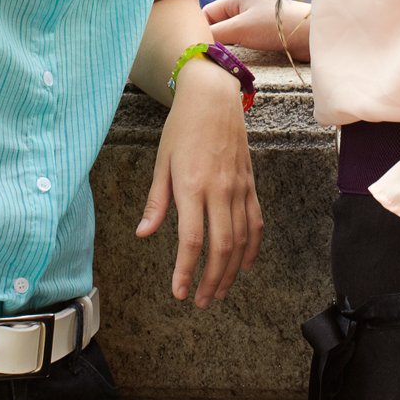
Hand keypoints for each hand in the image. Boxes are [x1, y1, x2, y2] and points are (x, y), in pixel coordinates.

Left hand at [136, 60, 263, 306]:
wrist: (214, 98)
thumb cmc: (182, 128)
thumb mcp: (161, 162)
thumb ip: (156, 202)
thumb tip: (144, 234)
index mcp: (192, 186)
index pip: (192, 240)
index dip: (186, 271)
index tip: (179, 292)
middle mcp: (219, 191)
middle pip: (221, 247)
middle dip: (211, 280)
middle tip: (201, 301)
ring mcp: (239, 188)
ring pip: (241, 240)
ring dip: (231, 271)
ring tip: (219, 292)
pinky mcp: (250, 185)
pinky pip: (256, 223)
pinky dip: (252, 248)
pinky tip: (244, 266)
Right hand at [202, 0, 311, 59]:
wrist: (311, 35)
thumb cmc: (275, 27)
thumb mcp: (240, 28)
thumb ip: (216, 34)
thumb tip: (196, 43)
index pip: (207, 12)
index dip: (199, 28)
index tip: (194, 47)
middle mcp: (246, 8)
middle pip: (218, 24)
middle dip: (211, 39)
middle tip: (204, 57)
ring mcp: (256, 22)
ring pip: (231, 36)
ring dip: (225, 47)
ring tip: (218, 61)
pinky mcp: (266, 36)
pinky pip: (244, 43)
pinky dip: (237, 52)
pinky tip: (234, 62)